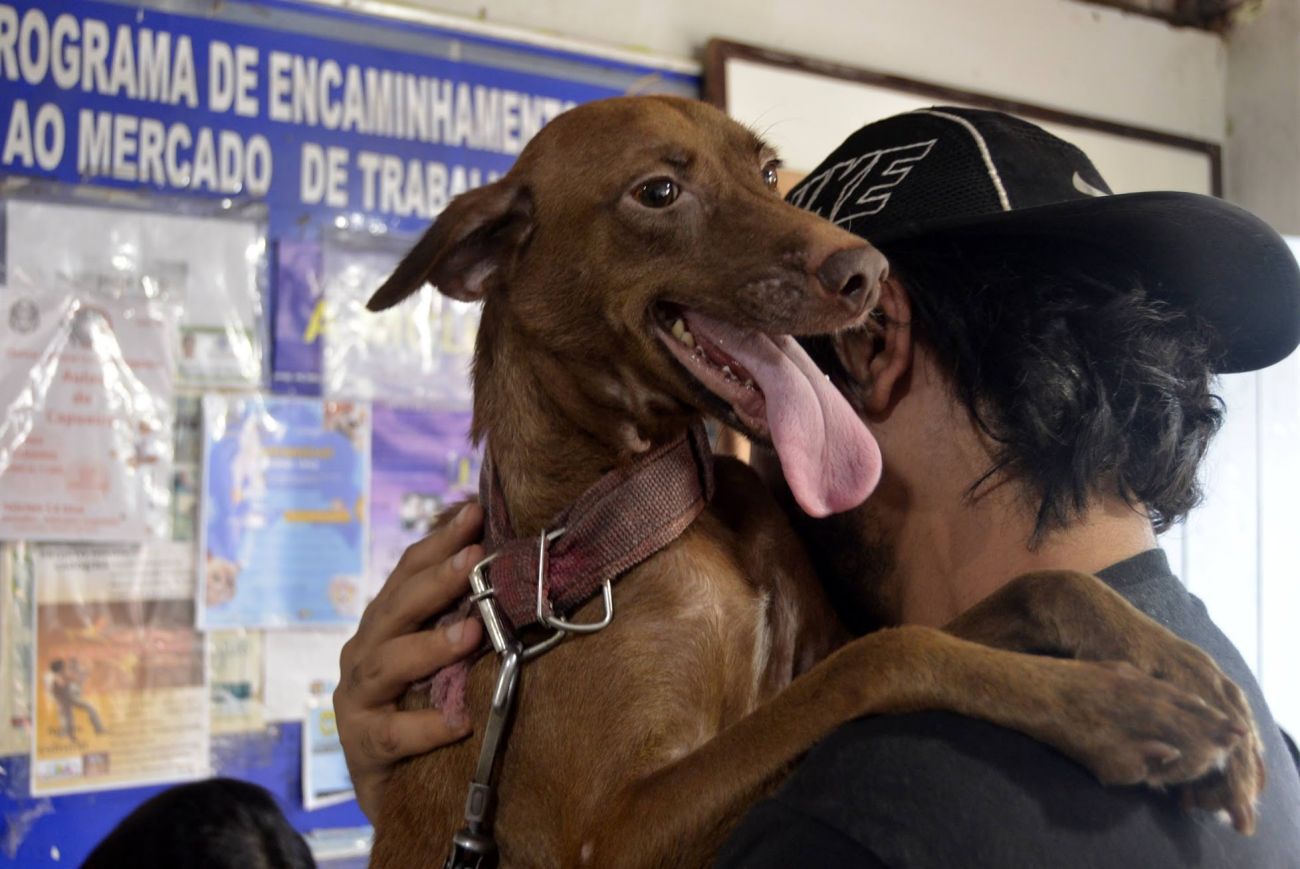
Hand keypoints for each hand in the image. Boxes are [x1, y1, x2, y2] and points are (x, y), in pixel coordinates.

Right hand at [335, 502, 485, 819]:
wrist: (397, 788)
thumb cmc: (426, 707)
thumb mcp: (443, 656)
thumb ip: (463, 613)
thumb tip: (508, 561)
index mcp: (385, 623)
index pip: (408, 572)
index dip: (440, 542)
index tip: (475, 513)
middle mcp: (365, 652)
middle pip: (395, 608)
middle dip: (435, 581)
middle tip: (473, 561)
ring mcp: (358, 699)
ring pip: (386, 664)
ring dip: (429, 646)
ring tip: (472, 633)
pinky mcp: (363, 746)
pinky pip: (394, 734)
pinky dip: (427, 726)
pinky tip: (459, 722)